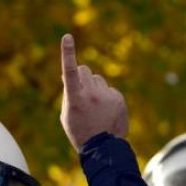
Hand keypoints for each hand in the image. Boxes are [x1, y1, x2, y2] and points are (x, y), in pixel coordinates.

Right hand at [59, 33, 128, 150]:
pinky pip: (109, 90)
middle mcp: (91, 94)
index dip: (67, 53)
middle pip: (85, 70)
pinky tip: (106, 112)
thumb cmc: (80, 131)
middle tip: (83, 93)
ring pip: (98, 80)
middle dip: (83, 77)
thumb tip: (69, 75)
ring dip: (95, 88)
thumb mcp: (67, 113)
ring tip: (96, 108)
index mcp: (75, 98)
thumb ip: (68, 93)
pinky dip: (107, 97)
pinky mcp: (118, 98)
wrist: (103, 148)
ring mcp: (106, 96)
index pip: (70, 71)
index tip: (67, 37)